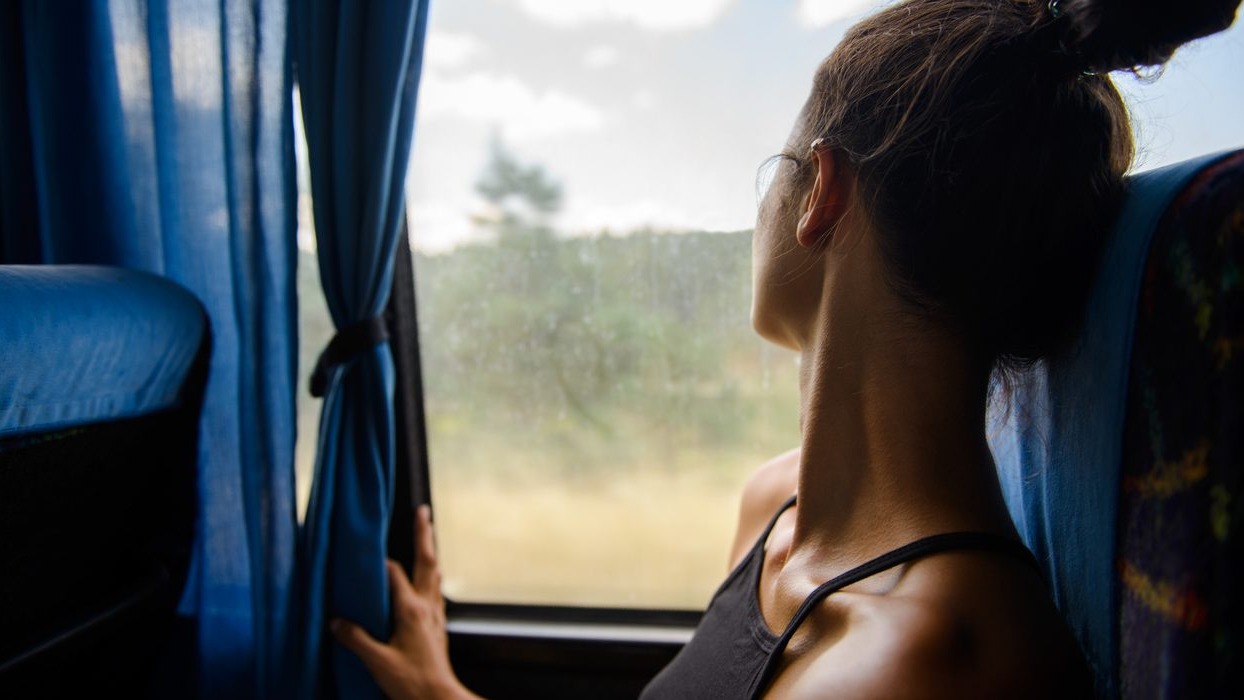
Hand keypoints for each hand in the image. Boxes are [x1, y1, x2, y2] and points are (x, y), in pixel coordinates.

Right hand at [331, 505, 480, 699]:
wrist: (438, 697)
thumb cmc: (411, 682)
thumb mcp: (377, 662)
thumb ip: (356, 639)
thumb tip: (336, 621)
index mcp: (411, 610)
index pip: (394, 574)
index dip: (379, 562)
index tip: (365, 552)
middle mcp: (427, 606)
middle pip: (427, 561)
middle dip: (423, 534)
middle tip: (423, 511)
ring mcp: (435, 615)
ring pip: (434, 573)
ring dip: (429, 551)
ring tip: (427, 534)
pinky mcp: (437, 625)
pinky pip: (435, 590)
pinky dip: (430, 574)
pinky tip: (427, 577)